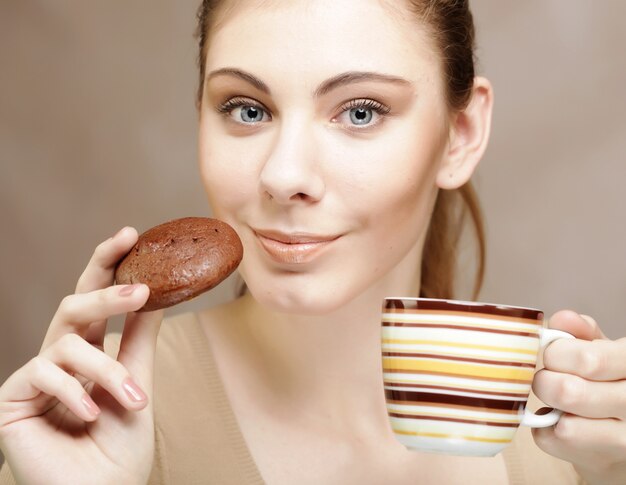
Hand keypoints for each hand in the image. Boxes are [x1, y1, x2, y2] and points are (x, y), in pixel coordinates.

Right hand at [0, 227, 162, 484]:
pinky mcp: (12, 398)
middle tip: (140, 288)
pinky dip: (75, 393)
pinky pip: (44, 372)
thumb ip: (140, 338)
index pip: (96, 298)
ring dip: (107, 370)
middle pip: (75, 304)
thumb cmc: (119, 447)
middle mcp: (60, 358)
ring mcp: (35, 377)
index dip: (107, 264)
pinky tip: (89, 416)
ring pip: (68, 341)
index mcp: (89, 352)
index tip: (130, 233)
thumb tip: (158, 292)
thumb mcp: (138, 382)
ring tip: (133, 401)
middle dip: (107, 292)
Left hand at [532, 310, 625, 484]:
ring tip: (556, 399)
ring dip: (548, 406)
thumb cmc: (610, 383)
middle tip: (548, 377)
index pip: (588, 360)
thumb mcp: (606, 352)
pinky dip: (544, 428)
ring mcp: (624, 440)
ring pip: (564, 425)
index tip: (555, 354)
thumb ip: (583, 334)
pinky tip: (558, 420)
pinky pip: (551, 441)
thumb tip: (563, 319)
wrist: (623, 436)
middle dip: (546, 380)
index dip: (557, 353)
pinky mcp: (602, 461)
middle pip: (568, 392)